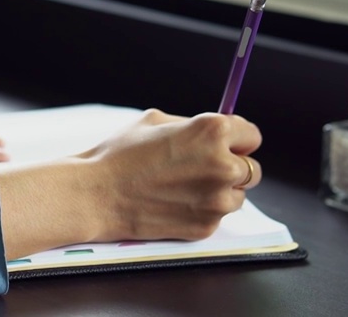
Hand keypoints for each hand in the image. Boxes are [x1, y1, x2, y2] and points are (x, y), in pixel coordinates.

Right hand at [80, 108, 261, 241]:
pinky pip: (217, 215)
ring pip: (237, 195)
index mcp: (212, 132)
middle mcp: (223, 166)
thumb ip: (192, 126)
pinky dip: (202, 210)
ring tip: (183, 187)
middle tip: (201, 167)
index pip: (251, 134)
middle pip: (251, 168)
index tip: (227, 144)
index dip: (237, 139)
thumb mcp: (155, 121)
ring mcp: (217, 200)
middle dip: (231, 166)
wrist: (95, 195)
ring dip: (220, 191)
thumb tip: (216, 133)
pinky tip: (174, 203)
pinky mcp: (206, 226)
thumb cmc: (119, 155)